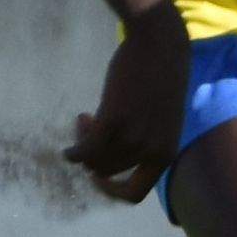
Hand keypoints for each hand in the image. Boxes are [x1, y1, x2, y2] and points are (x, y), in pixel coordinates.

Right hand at [65, 7, 187, 205]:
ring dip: (84, 145)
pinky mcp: (113, 121)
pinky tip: (70, 138)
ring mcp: (132, 138)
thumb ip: (145, 139)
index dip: (112, 190)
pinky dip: (74, 150)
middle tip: (89, 128)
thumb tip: (112, 156)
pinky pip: (86, 148)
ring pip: (95, 160)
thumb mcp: (161, 119)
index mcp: (166, 153)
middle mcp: (151, 152)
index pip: (136, 193)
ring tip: (83, 120)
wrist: (159, 42)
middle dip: (95, 156)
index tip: (98, 176)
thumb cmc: (162, 75)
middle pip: (108, 172)